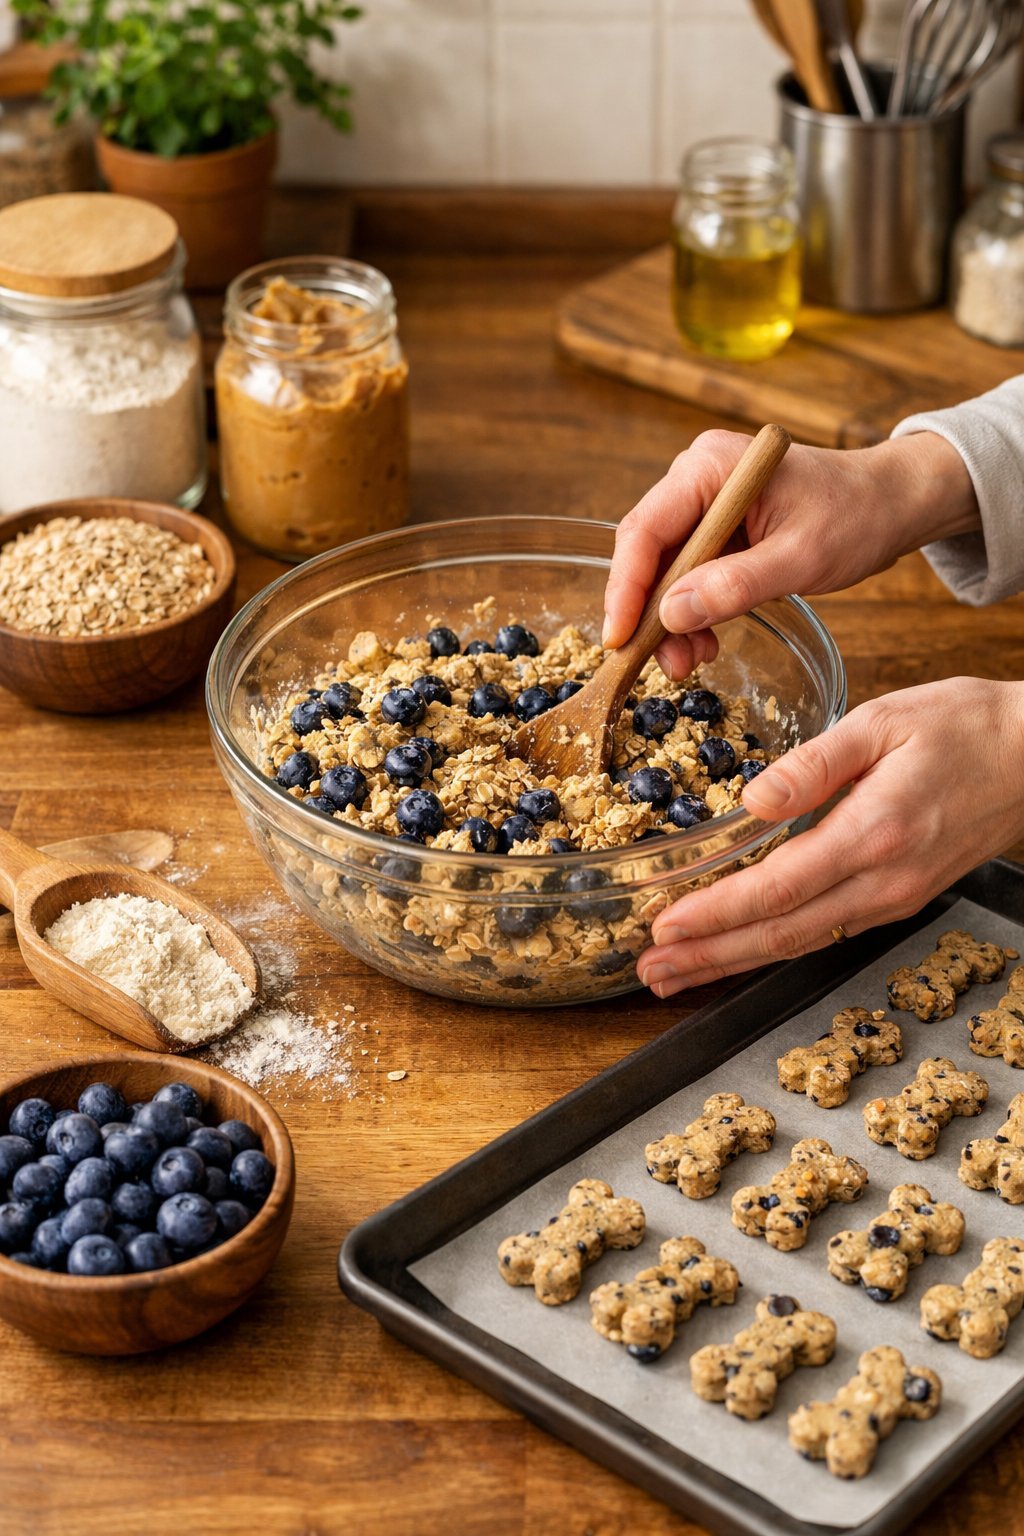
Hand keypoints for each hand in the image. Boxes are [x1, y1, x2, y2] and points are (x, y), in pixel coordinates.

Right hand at [603, 428, 978, 681]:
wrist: (892, 503)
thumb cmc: (857, 516)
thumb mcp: (800, 558)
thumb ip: (734, 586)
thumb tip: (671, 615)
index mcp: (710, 467)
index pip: (645, 529)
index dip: (626, 588)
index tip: (620, 639)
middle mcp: (698, 478)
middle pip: (647, 551)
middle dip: (649, 612)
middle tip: (661, 663)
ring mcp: (706, 503)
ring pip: (664, 569)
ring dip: (670, 620)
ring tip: (690, 662)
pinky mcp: (717, 528)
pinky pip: (688, 574)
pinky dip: (692, 612)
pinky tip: (705, 642)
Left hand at [638, 678, 1023, 997]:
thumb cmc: (963, 727)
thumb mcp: (883, 721)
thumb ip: (813, 763)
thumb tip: (752, 799)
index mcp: (874, 832)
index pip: (779, 888)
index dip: (717, 913)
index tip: (665, 926)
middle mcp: (884, 880)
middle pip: (782, 933)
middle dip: (710, 957)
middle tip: (651, 972)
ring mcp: (895, 896)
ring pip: (801, 942)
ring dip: (734, 961)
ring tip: (677, 974)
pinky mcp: (900, 897)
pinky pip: (825, 932)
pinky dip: (773, 947)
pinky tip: (739, 951)